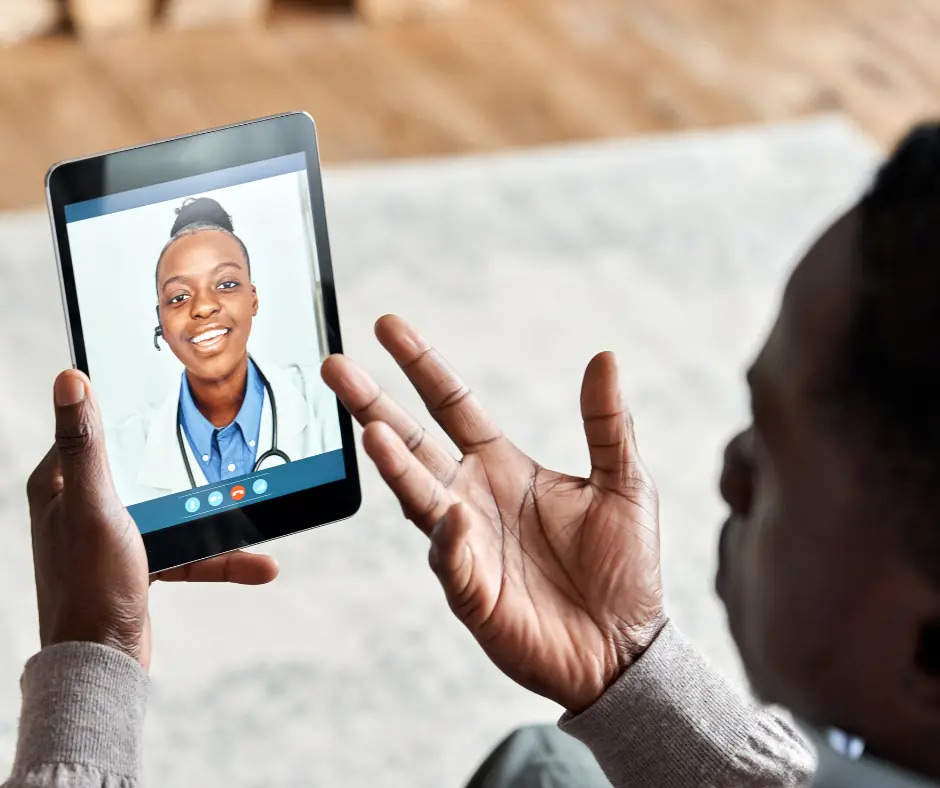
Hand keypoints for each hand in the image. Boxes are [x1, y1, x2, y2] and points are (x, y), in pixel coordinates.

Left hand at [27, 369, 279, 670]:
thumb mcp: (94, 504)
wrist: (103, 663)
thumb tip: (70, 379)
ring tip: (253, 514)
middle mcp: (82, 505)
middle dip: (188, 464)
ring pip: (173, 508)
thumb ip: (85, 444)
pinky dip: (218, 555)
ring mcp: (113, 535)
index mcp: (60, 484)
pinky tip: (258, 563)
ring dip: (214, 518)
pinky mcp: (138, 562)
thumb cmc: (90, 585)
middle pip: (144, 467)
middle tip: (224, 446)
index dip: (129, 410)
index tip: (168, 393)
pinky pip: (185, 547)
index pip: (93, 429)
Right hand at [322, 316, 665, 712]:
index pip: (452, 404)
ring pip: (418, 496)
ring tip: (374, 430)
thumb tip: (605, 357)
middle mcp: (472, 496)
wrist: (626, 646)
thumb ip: (607, 423)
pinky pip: (452, 559)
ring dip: (395, 465)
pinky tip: (454, 516)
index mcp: (502, 465)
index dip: (421, 365)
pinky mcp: (472, 591)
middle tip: (336, 367)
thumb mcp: (624, 482)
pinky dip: (449, 537)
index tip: (388, 327)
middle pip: (413, 442)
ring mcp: (466, 543)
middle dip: (374, 404)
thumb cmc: (623, 566)